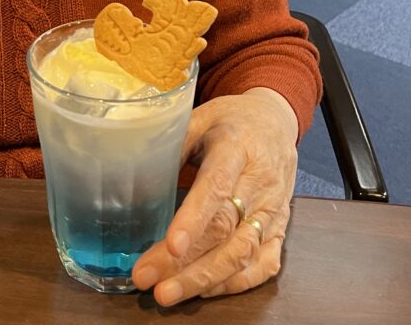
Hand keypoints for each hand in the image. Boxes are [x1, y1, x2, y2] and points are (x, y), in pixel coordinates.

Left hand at [131, 87, 298, 304]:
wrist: (275, 123)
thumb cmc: (230, 121)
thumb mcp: (200, 117)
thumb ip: (171, 142)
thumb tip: (131, 170)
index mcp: (237, 148)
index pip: (217, 187)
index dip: (194, 219)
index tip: (172, 245)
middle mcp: (260, 183)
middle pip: (225, 229)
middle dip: (186, 261)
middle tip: (147, 278)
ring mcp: (273, 210)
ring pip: (242, 253)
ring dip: (204, 279)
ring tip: (167, 293)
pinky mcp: (279, 229)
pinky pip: (262, 265)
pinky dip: (233, 284)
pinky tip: (203, 291)